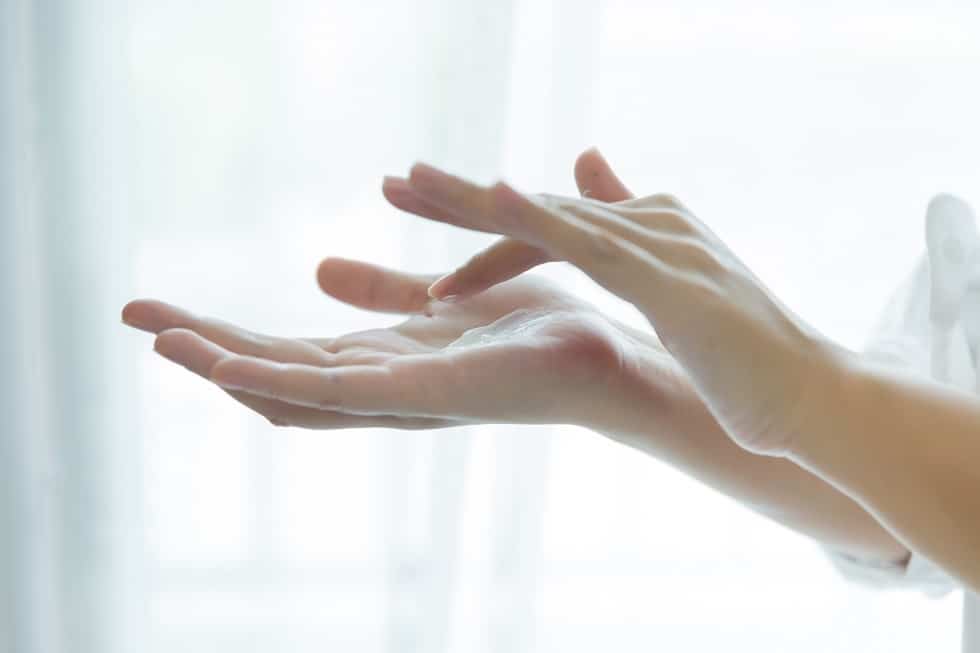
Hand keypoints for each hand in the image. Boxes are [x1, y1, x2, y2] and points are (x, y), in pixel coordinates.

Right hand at [121, 149, 669, 430]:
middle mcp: (382, 389)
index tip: (164, 308)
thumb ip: (381, 291)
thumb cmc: (535, 332)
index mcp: (382, 362)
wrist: (611, 360)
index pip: (286, 349)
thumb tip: (315, 269)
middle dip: (205, 346)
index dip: (223, 331)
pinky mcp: (427, 398)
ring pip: (295, 390)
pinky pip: (343, 395)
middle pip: (278, 370)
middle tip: (134, 316)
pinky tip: (230, 369)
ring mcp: (401, 400)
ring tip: (160, 343)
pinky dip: (282, 382)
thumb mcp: (437, 302)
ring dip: (226, 367)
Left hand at [394, 156, 842, 455]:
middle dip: (462, 196)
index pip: (550, 221)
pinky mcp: (668, 277)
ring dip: (477, 199)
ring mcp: (659, 244)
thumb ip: (644, 246)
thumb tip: (605, 204)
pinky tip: (492, 199)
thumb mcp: (682, 295)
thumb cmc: (743, 357)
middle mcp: (649, 223)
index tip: (425, 205)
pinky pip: (589, 241)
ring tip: (409, 184)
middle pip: (537, 206)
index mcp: (646, 231)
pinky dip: (538, 218)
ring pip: (550, 214)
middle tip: (394, 181)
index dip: (487, 215)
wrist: (810, 394)